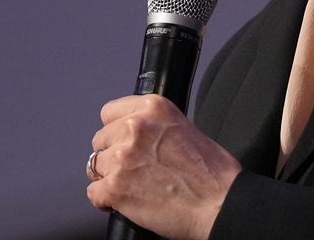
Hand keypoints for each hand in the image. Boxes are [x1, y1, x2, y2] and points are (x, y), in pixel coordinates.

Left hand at [87, 94, 241, 239]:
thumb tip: (136, 134)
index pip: (109, 112)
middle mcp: (134, 127)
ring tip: (133, 186)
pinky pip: (93, 192)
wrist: (219, 204)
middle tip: (133, 168)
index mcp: (152, 108)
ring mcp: (122, 157)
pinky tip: (124, 201)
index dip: (116, 130)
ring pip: (95, 165)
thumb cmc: (212, 173)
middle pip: (100, 139)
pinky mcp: (115, 187)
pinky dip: (105, 199)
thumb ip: (155, 126)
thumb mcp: (185, 127)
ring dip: (110, 177)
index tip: (123, 141)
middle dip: (113, 154)